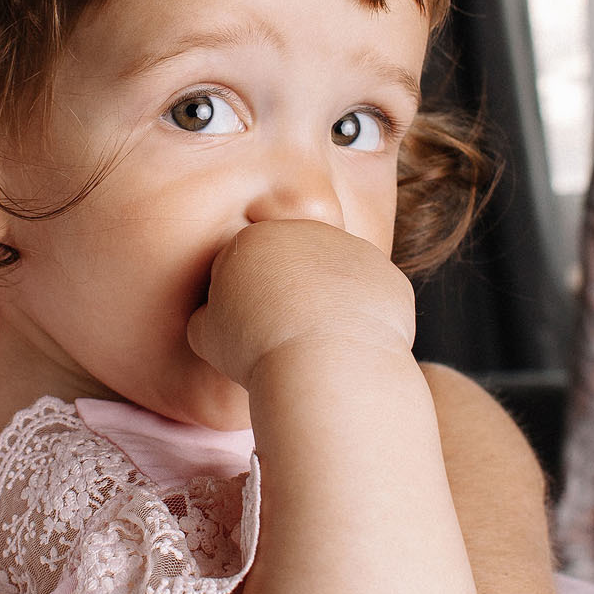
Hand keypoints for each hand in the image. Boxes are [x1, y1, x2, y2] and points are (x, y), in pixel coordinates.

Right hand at [186, 220, 417, 388]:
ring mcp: (353, 251)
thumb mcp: (206, 336)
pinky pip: (371, 297)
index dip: (242, 300)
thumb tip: (212, 318)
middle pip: (294, 262)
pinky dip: (362, 318)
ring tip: (319, 345)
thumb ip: (207, 316)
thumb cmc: (257, 349)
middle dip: (289, 292)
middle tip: (284, 336)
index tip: (247, 330)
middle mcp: (308, 232)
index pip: (246, 263)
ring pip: (335, 277)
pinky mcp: (388, 276)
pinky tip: (350, 346)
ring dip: (328, 303)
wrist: (325, 361)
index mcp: (256, 238)